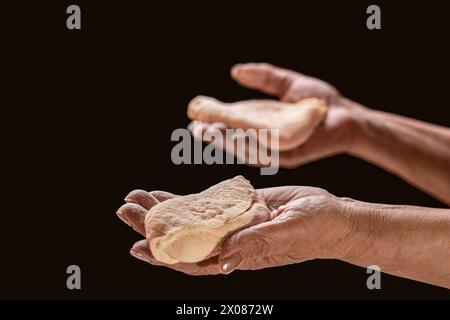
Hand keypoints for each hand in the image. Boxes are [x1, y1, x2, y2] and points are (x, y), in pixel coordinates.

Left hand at [116, 186, 352, 274]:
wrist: (330, 215)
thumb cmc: (315, 228)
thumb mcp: (288, 233)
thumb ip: (258, 243)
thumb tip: (224, 259)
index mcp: (239, 255)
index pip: (194, 259)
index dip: (164, 255)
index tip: (137, 246)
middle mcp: (229, 242)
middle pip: (183, 238)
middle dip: (152, 226)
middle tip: (125, 209)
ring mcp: (231, 224)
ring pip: (188, 220)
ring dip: (161, 211)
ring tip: (135, 197)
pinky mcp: (236, 207)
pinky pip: (205, 205)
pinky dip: (183, 200)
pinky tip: (164, 195)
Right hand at [189, 63, 366, 167]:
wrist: (347, 115)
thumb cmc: (319, 101)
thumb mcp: (288, 84)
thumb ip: (263, 77)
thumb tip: (235, 71)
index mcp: (262, 124)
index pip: (232, 125)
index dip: (214, 121)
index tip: (195, 113)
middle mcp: (266, 140)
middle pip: (235, 140)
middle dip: (214, 135)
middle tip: (195, 128)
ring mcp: (278, 150)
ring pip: (247, 148)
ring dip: (226, 141)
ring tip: (208, 132)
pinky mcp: (291, 155)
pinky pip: (267, 151)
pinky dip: (249, 145)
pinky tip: (235, 136)